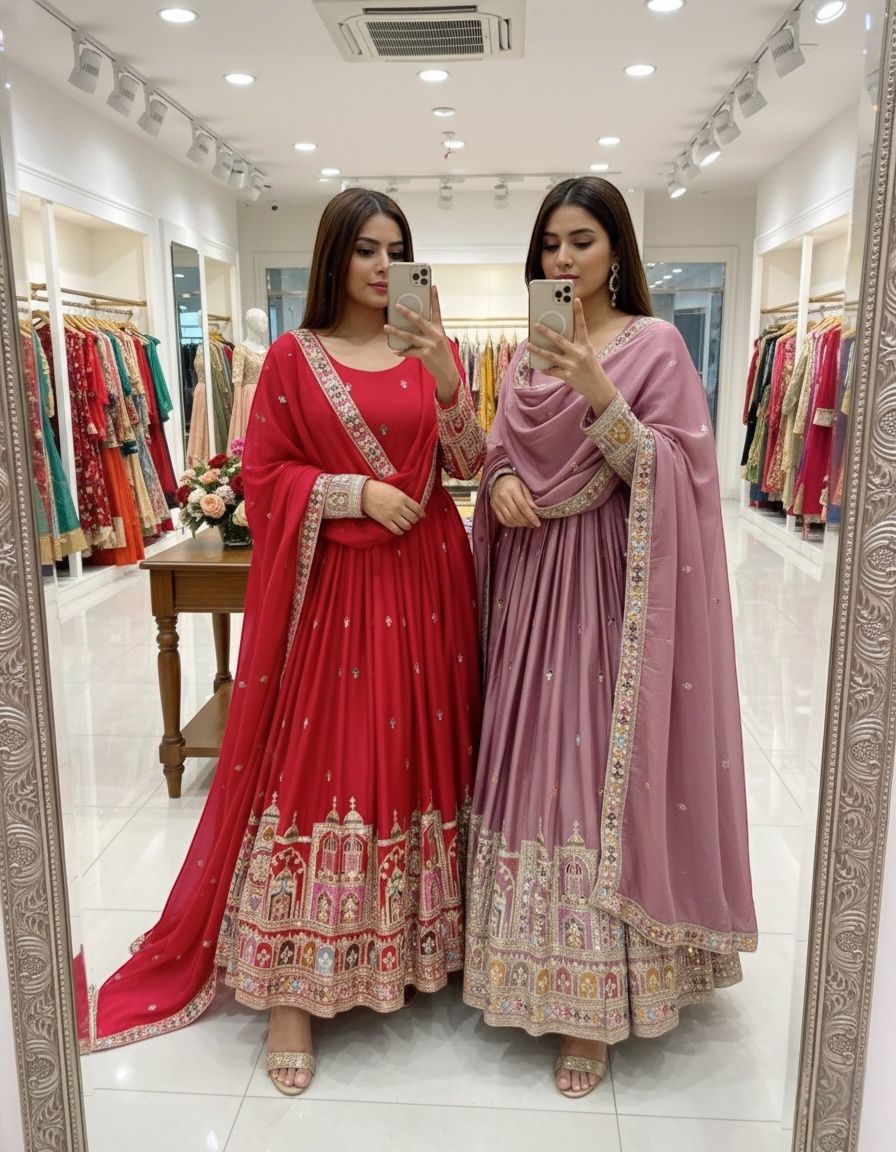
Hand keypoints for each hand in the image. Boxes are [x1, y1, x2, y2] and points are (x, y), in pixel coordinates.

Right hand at [361, 479, 423, 535]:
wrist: (364, 493)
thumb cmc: (380, 489)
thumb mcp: (395, 490)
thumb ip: (404, 498)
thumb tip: (412, 506)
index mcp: (403, 497)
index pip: (417, 508)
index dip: (421, 513)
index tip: (422, 516)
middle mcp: (399, 507)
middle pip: (413, 518)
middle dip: (415, 520)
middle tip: (414, 520)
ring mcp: (392, 515)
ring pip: (407, 525)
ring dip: (408, 526)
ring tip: (407, 524)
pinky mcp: (385, 521)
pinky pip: (396, 530)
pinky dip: (400, 531)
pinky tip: (400, 530)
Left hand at [383, 285, 458, 402]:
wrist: (448, 373)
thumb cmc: (441, 355)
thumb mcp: (438, 340)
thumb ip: (428, 331)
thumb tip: (411, 324)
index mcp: (440, 329)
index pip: (437, 310)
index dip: (435, 298)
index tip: (432, 286)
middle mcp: (436, 335)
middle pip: (419, 320)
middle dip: (407, 312)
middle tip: (396, 305)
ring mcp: (430, 344)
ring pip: (410, 336)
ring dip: (396, 331)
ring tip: (386, 327)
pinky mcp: (425, 355)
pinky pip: (410, 351)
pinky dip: (402, 351)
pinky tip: (395, 350)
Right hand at [490, 474, 540, 527]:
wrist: (497, 481)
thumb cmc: (513, 483)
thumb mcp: (523, 487)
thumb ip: (529, 499)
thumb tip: (536, 511)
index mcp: (512, 489)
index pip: (523, 506)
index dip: (531, 516)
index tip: (537, 523)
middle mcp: (503, 497)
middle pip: (516, 514)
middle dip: (526, 522)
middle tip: (533, 524)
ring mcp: (497, 503)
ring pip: (509, 519)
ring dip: (520, 524)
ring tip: (527, 524)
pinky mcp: (494, 508)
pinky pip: (502, 520)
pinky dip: (511, 524)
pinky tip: (518, 524)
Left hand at [533, 299, 614, 409]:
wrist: (598, 388)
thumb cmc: (592, 368)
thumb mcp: (588, 354)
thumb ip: (575, 346)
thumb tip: (557, 339)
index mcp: (585, 346)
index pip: (582, 326)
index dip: (579, 312)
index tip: (575, 299)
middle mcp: (578, 354)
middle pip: (559, 340)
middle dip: (546, 332)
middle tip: (536, 325)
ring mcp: (572, 365)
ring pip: (550, 356)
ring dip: (538, 350)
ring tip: (528, 345)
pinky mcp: (567, 376)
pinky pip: (552, 371)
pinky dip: (545, 368)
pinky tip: (540, 366)